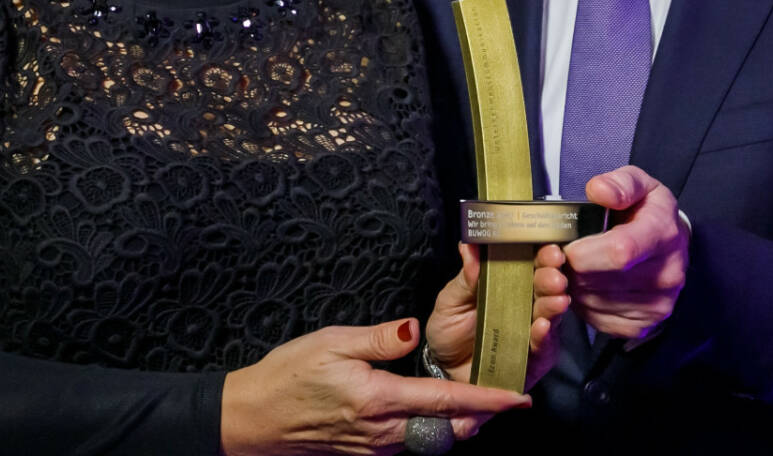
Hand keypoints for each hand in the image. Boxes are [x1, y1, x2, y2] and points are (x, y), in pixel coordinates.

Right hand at [220, 317, 530, 454]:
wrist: (254, 419)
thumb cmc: (287, 376)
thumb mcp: (330, 341)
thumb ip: (377, 338)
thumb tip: (413, 328)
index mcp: (378, 399)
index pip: (446, 401)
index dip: (486, 400)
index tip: (518, 398)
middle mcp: (383, 431)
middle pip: (449, 428)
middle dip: (481, 415)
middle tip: (507, 394)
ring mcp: (376, 445)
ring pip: (433, 438)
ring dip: (458, 421)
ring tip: (479, 398)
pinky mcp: (367, 450)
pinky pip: (412, 441)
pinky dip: (433, 426)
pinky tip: (434, 408)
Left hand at [425, 243, 571, 385]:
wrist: (444, 368)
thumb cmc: (450, 329)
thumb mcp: (452, 299)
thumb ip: (466, 276)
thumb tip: (469, 245)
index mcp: (508, 284)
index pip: (530, 264)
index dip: (541, 255)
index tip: (547, 247)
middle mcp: (526, 305)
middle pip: (545, 288)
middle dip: (552, 279)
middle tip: (554, 275)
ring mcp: (532, 332)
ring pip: (550, 317)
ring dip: (554, 307)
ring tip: (556, 299)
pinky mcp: (533, 359)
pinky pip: (542, 349)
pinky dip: (544, 337)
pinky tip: (542, 327)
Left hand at [560, 164, 689, 339]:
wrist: (673, 245)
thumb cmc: (648, 212)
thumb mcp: (639, 184)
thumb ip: (619, 184)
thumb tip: (598, 191)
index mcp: (662, 234)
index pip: (619, 251)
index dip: (582, 251)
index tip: (565, 244)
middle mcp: (666, 274)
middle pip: (598, 279)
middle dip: (569, 266)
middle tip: (561, 253)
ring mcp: (657, 304)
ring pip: (591, 301)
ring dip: (571, 285)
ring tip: (573, 267)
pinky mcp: (643, 325)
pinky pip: (596, 319)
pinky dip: (581, 304)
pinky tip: (585, 285)